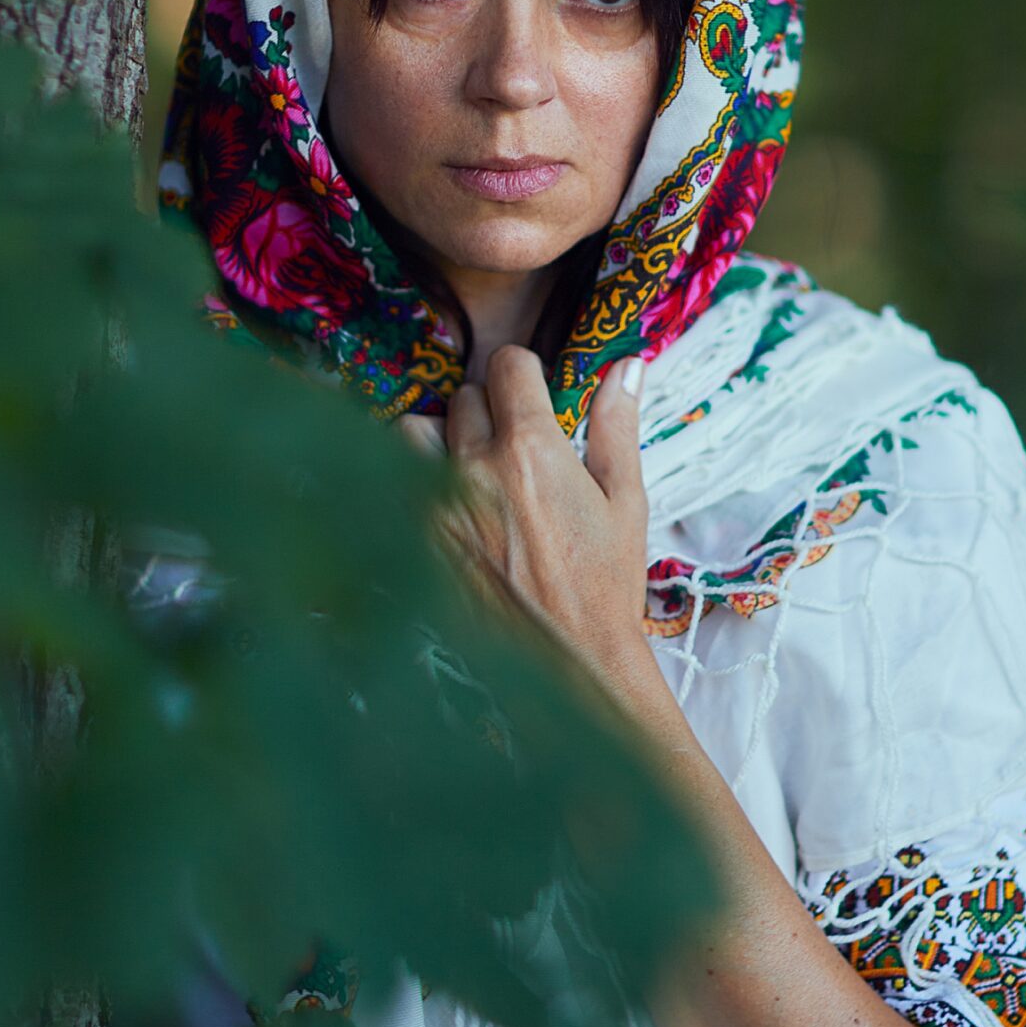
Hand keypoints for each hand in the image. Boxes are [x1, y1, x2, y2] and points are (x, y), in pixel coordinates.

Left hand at [400, 346, 650, 698]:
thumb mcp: (625, 500)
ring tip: (470, 465)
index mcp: (532, 450)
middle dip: (489, 409)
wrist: (569, 661)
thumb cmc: (605, 585)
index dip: (524, 374)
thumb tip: (627, 367)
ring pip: (414, 432)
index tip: (532, 394)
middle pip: (464, 396)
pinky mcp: (417, 540)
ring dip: (439, 438)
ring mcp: (439, 505)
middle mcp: (477, 469)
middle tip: (512, 443)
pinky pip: (398, 485)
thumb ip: (617, 426)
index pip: (507, 365)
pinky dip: (419, 483)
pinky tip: (454, 506)